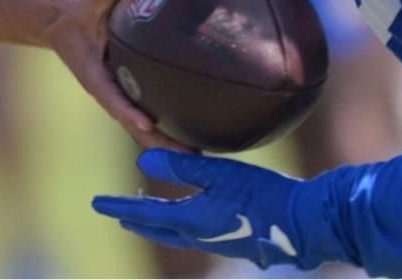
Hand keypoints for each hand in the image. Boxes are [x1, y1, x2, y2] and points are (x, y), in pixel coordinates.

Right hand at [45, 0, 192, 151]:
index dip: (129, 113)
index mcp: (95, 76)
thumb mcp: (88, 1)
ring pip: (143, 129)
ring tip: (199, 157)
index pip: (113, 99)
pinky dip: (166, 129)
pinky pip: (147, 116)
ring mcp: (118, 96)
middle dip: (159, 143)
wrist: (63, 26)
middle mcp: (109, 91)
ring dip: (167, 144)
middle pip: (134, 126)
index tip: (147, 126)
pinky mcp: (126, 94)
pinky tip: (193, 135)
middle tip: (189, 157)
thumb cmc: (78, 14)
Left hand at [92, 149, 335, 271]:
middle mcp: (199, 237)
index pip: (145, 214)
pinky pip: (198, 234)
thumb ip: (182, 166)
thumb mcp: (220, 174)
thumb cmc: (264, 194)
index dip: (119, 207)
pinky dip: (183, 225)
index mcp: (191, 221)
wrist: (305, 225)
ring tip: (152, 213)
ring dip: (160, 223)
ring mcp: (219, 242)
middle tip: (119, 213)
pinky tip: (195, 216)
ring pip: (178, 234)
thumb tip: (143, 160)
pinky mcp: (237, 241)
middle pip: (159, 229)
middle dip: (137, 219)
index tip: (97, 205)